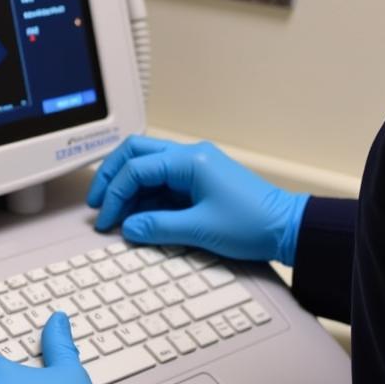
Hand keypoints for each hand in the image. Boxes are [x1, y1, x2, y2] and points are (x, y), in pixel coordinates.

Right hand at [87, 135, 309, 264]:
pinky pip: (163, 182)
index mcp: (190, 160)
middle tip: (98, 203)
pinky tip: (137, 217)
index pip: (137, 168)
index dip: (115, 194)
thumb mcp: (200, 229)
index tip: (106, 219)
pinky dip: (146, 197)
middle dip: (113, 177)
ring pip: (148, 166)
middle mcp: (190, 156)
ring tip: (115, 215)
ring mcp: (195, 167)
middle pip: (137, 154)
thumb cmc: (253, 223)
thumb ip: (158, 227)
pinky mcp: (199, 181)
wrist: (287, 228)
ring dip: (129, 188)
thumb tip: (129, 227)